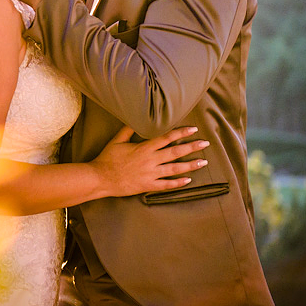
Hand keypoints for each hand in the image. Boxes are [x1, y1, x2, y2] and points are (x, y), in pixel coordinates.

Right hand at [91, 126, 209, 197]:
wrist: (100, 178)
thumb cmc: (107, 158)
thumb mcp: (116, 141)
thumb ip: (128, 130)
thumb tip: (137, 119)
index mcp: (144, 148)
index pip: (166, 138)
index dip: (181, 133)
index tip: (193, 129)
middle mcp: (150, 160)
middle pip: (175, 152)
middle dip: (192, 147)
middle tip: (205, 143)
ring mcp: (151, 174)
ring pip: (175, 169)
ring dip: (191, 165)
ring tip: (203, 162)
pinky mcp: (148, 185)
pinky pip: (167, 185)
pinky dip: (178, 183)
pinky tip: (188, 180)